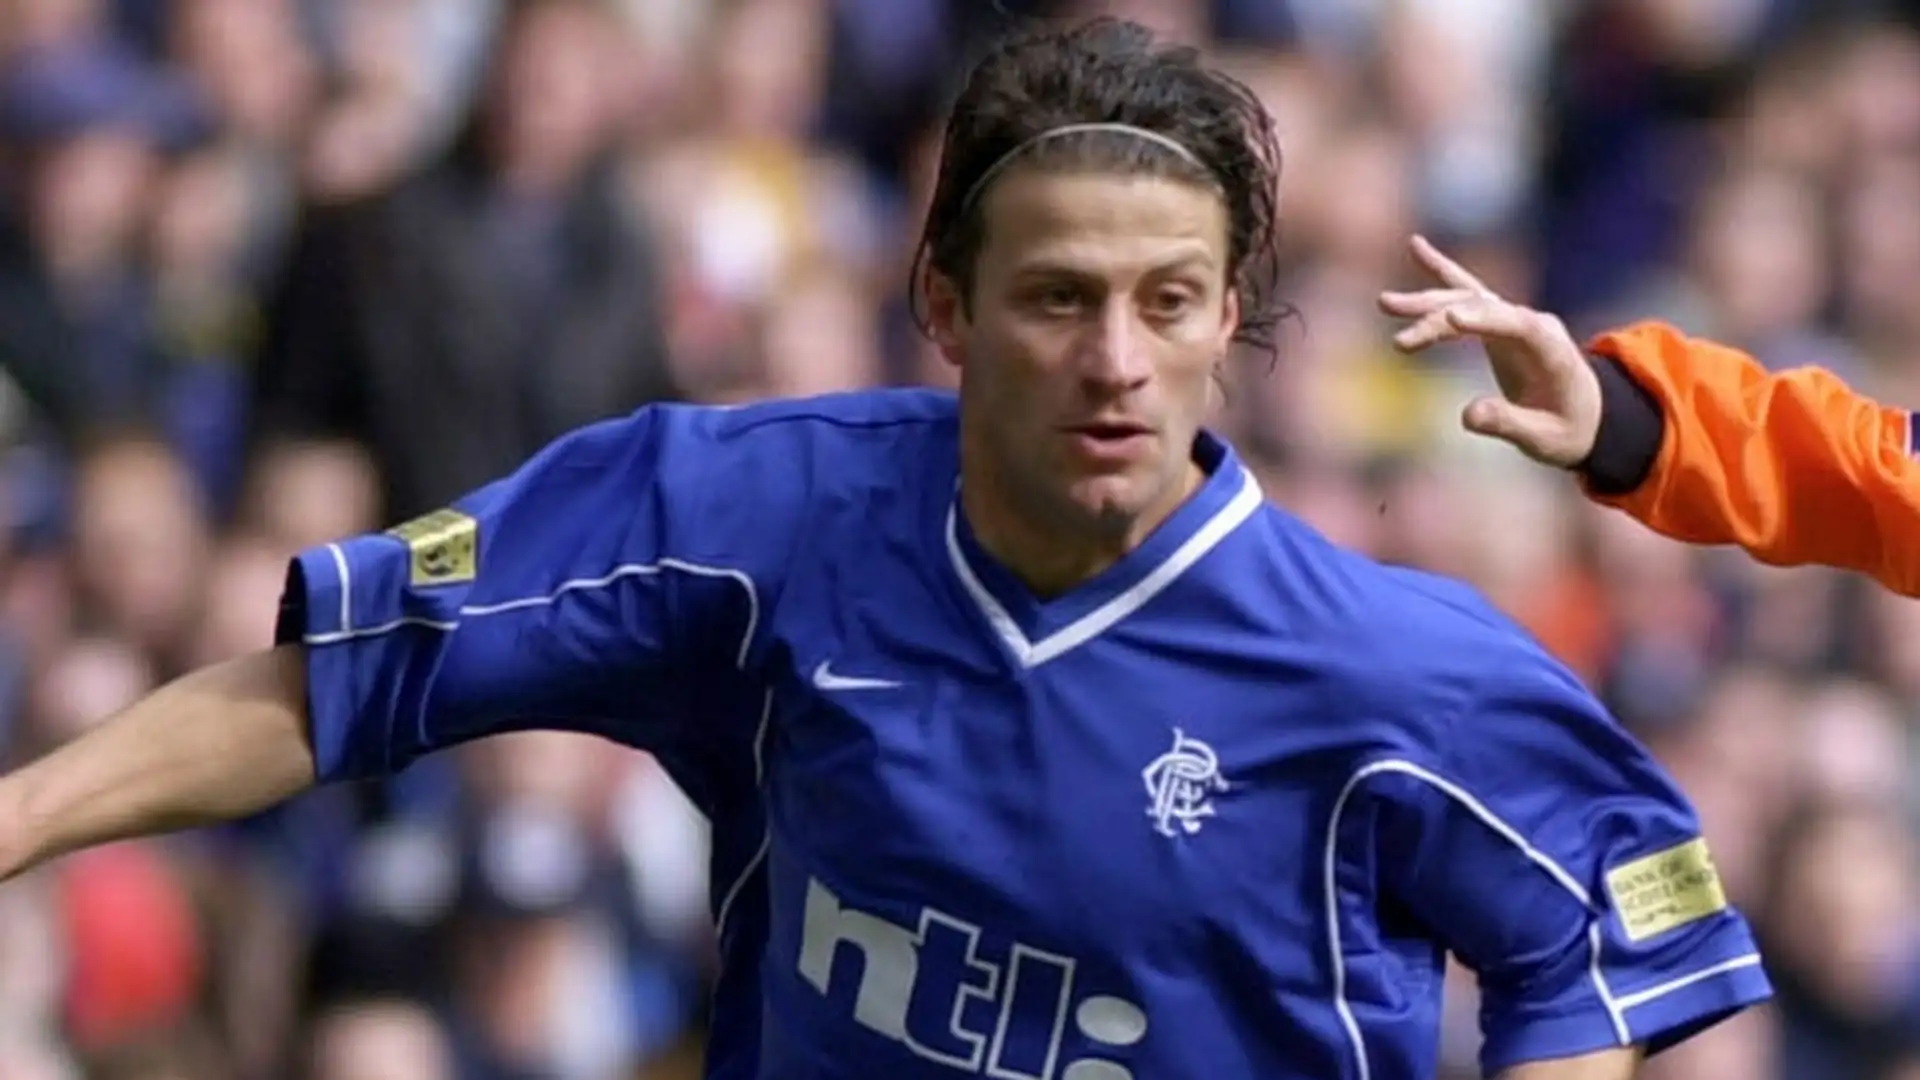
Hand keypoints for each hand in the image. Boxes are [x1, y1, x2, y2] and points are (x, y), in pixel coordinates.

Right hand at [1378, 236, 1602, 467]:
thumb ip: (1509, 423)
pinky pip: (1467, 293)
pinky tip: (1415, 246)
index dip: (1486, 319)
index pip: (1520, 325)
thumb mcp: (1544, 440)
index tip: (1450, 317)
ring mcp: (1515, 320)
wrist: (1585, 414)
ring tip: (1384, 303)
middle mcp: (1534, 326)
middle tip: (1401, 342)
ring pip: (1468, 299)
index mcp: (1553, 352)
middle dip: (1440, 321)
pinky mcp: (1497, 322)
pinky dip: (1441, 272)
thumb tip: (1467, 415)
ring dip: (1427, 301)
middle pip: (1485, 310)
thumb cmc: (1567, 430)